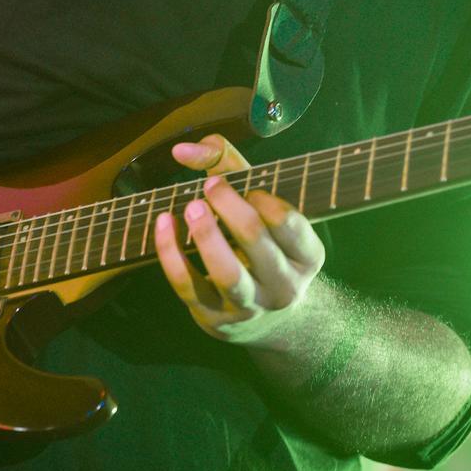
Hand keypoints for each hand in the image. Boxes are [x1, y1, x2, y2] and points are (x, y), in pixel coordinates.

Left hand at [154, 133, 325, 347]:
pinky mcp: (214, 318)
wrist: (268, 321)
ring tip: (191, 206)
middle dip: (231, 208)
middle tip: (210, 185)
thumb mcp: (261, 207)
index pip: (291, 224)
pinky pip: (188, 286)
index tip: (248, 188)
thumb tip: (182, 149)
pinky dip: (171, 253)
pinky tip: (163, 222)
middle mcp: (283, 285)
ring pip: (227, 274)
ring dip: (206, 236)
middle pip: (257, 242)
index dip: (266, 200)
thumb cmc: (262, 246)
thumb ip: (228, 165)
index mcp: (306, 256)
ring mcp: (249, 306)